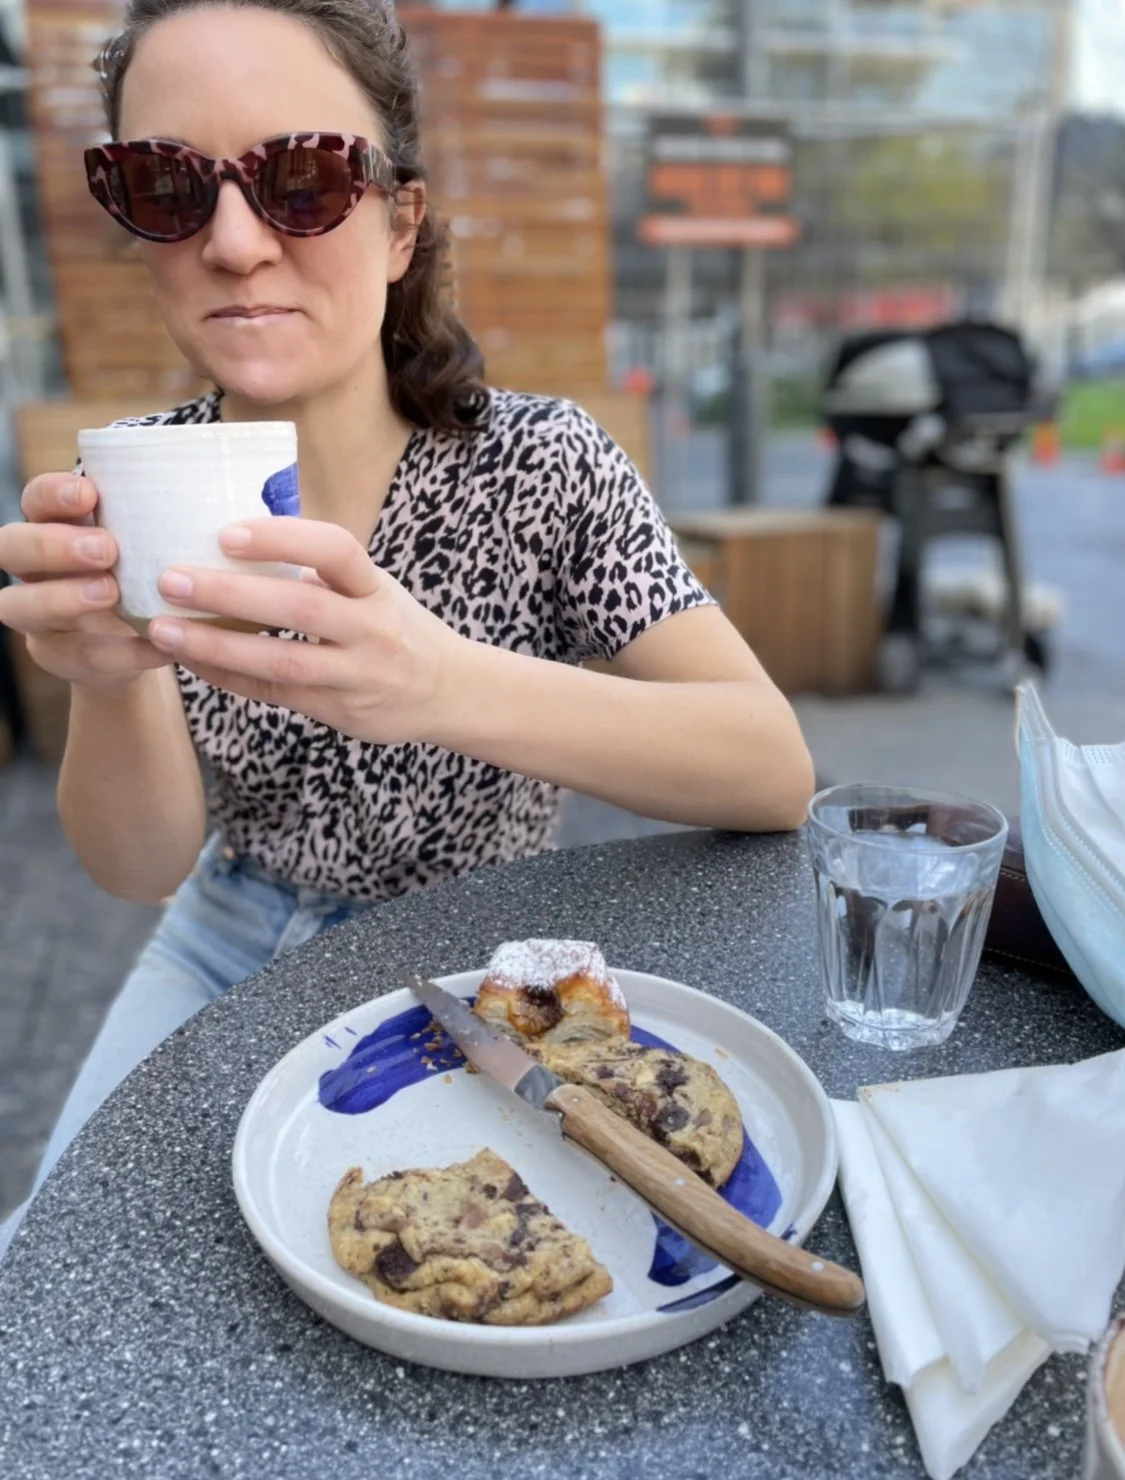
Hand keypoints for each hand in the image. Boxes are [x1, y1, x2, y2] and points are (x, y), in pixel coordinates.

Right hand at [0, 473, 171, 690]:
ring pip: (19, 605)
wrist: (139, 643)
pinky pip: (77, 655)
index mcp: (53, 526)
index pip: (34, 499)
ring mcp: (37, 615)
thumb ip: (160, 523)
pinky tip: (158, 645)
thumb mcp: (150, 545)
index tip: (89, 493)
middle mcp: (33, 568)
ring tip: (111, 593)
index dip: (52, 494)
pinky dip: (120, 652)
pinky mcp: (58, 655)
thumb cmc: (144, 573)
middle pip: (11, 547)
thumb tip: (220, 488)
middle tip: (106, 549)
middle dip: (52, 545)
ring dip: (63, 598)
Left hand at [147, 517, 467, 743]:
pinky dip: (230, 677)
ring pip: (283, 662)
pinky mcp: (341, 712)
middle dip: (230, 594)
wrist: (450, 692)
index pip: (336, 551)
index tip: (227, 533)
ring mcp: (359, 675)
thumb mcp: (376, 590)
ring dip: (217, 646)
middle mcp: (373, 630)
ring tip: (164, 630)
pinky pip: (277, 694)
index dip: (282, 539)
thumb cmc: (398, 628)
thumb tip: (241, 542)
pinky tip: (194, 662)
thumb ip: (324, 574)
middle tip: (171, 579)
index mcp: (378, 588)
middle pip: (300, 609)